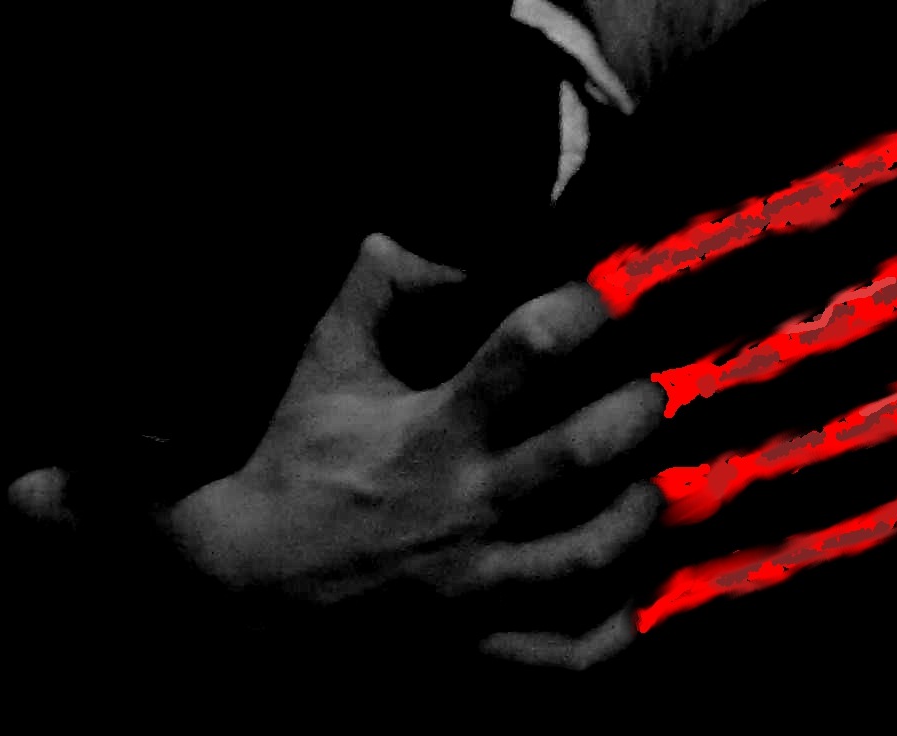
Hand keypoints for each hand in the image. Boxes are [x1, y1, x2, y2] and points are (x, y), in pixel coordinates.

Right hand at [162, 233, 667, 668]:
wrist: (244, 577)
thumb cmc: (295, 458)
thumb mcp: (327, 361)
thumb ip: (373, 289)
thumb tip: (420, 241)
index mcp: (433, 428)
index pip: (527, 349)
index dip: (580, 309)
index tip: (602, 297)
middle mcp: (464, 503)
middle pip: (581, 454)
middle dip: (635, 414)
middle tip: (652, 392)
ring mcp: (474, 583)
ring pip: (588, 555)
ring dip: (636, 516)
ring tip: (650, 484)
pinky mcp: (474, 641)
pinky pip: (563, 655)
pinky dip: (608, 632)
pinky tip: (631, 596)